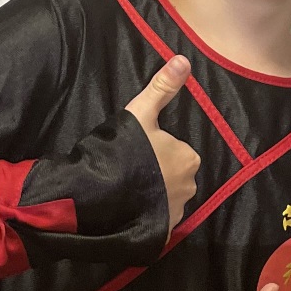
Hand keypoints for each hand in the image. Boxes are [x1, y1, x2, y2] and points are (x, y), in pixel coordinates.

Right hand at [125, 54, 199, 233]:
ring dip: (152, 194)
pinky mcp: (163, 231)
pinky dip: (147, 213)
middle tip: (128, 168)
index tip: (135, 150)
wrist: (100, 196)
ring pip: (166, 196)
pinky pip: (158, 218)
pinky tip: (127, 207)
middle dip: (156, 173)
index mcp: (188, 157)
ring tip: (125, 188)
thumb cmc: (124, 151)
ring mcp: (176, 211)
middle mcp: (190, 186)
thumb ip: (162, 88)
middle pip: (173, 174)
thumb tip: (184, 59)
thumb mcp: (141, 113)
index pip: (176, 150)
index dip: (154, 149)